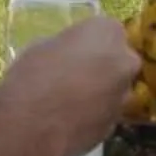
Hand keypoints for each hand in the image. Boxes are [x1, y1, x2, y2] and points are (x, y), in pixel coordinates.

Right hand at [0, 13, 138, 155]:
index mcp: (108, 32)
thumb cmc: (32, 75)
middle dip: (101, 67)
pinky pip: (105, 115)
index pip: (106, 30)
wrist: (30, 124)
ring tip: (68, 103)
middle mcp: (125, 61)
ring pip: (115, 90)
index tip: (72, 51)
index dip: (88, 42)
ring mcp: (124, 96)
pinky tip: (68, 122)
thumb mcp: (43, 46)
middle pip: (118, 60)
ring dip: (99, 93)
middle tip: (73, 76)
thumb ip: (68, 47)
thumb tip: (69, 55)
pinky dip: (93, 117)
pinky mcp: (114, 125)